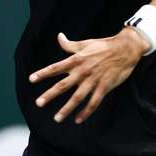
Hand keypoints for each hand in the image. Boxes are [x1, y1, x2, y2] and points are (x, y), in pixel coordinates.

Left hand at [28, 28, 148, 123]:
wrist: (124, 49)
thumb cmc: (103, 45)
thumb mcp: (85, 43)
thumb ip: (70, 45)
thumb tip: (59, 36)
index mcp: (76, 60)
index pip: (56, 68)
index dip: (43, 73)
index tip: (31, 79)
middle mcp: (82, 71)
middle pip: (63, 85)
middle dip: (50, 95)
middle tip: (38, 103)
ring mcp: (93, 81)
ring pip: (77, 98)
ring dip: (66, 109)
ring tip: (57, 118)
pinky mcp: (104, 87)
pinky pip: (93, 103)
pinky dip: (86, 112)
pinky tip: (78, 119)